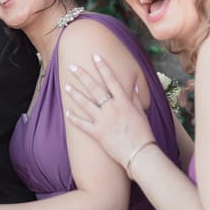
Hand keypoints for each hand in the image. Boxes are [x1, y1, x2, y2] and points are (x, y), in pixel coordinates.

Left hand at [64, 53, 157, 168]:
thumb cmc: (144, 134)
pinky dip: (74, 118)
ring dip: (75, 94)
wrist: (140, 154)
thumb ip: (136, 99)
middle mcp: (112, 108)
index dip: (102, 67)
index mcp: (124, 102)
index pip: (112, 79)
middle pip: (95, 88)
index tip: (95, 56)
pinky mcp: (98, 133)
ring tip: (66, 86)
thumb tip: (133, 86)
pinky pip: (82, 124)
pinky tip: (67, 112)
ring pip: (85, 104)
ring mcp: (104, 120)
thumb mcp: (142, 113)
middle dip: (82, 75)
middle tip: (71, 66)